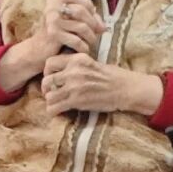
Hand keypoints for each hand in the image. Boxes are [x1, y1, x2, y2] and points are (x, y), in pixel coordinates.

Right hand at [0, 0, 105, 90]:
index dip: (87, 3)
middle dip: (93, 24)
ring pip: (82, 27)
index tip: (92, 13)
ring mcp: (52, 20)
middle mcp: (52, 7)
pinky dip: (83, 47)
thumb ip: (86, 19)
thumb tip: (103, 26)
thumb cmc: (56, 35)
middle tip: (96, 33)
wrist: (38, 51)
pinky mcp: (53, 34)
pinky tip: (83, 49)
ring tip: (90, 43)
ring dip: (91, 37)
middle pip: (81, 11)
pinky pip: (77, 40)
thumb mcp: (70, 22)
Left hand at [40, 53, 162, 115]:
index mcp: (77, 59)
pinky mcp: (77, 101)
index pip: (50, 62)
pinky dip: (53, 111)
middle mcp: (73, 71)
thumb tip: (62, 71)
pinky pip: (54, 108)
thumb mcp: (93, 63)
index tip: (52, 78)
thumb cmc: (113, 77)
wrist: (127, 88)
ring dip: (50, 101)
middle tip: (51, 93)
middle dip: (46, 89)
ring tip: (56, 103)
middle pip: (46, 80)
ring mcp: (74, 86)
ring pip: (48, 95)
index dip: (47, 72)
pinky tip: (57, 112)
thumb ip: (76, 65)